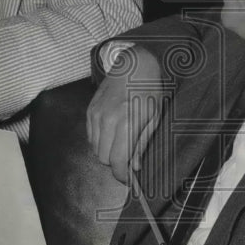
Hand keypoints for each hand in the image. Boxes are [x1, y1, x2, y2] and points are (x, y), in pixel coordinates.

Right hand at [86, 46, 165, 182]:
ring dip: (107, 152)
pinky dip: (100, 141)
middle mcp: (108, 121)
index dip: (122, 175)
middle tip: (127, 159)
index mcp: (127, 123)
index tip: (128, 179)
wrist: (134, 65)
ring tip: (120, 143)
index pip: (117, 161)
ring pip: (95, 149)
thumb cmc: (149, 91)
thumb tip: (135, 166)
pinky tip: (112, 132)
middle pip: (103, 158)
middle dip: (115, 163)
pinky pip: (90, 136)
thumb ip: (142, 143)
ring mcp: (96, 115)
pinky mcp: (90, 111)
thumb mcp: (153, 118)